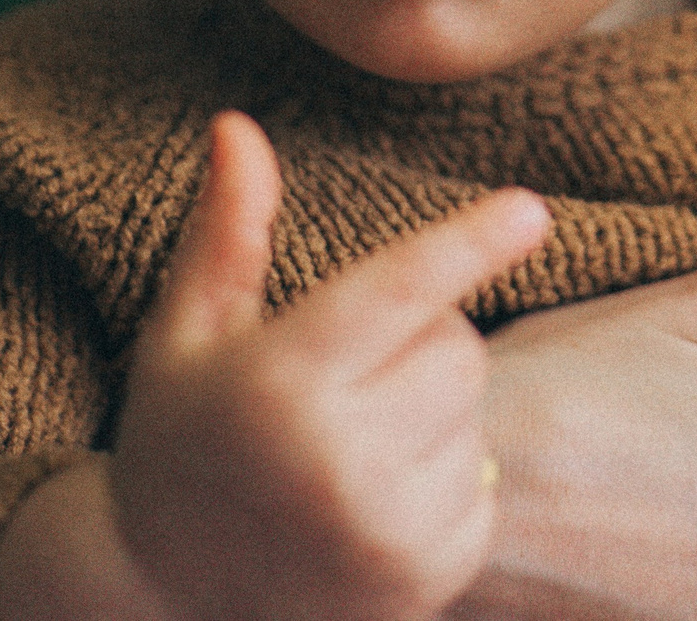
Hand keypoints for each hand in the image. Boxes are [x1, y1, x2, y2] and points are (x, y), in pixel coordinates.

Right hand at [0, 111, 551, 620]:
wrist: (165, 601)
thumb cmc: (180, 442)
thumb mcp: (186, 335)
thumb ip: (227, 231)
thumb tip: (238, 124)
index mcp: (280, 383)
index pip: (396, 292)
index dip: (468, 244)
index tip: (531, 210)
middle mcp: (340, 461)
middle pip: (457, 346)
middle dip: (421, 339)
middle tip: (346, 376)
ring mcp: (388, 530)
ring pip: (475, 412)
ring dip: (432, 413)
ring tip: (346, 450)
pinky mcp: (427, 578)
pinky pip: (486, 484)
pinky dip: (446, 480)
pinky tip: (372, 503)